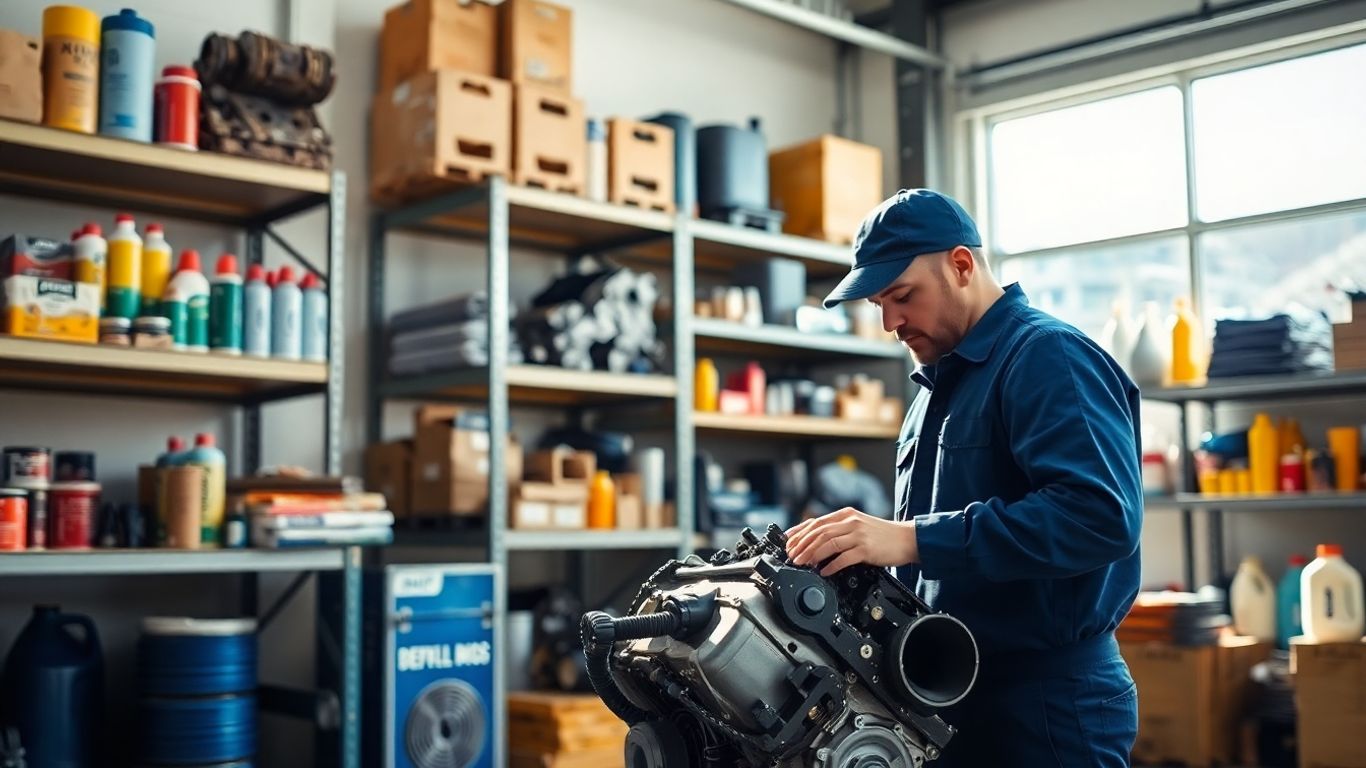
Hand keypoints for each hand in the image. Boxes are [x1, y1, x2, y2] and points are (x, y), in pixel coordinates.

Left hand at [784, 508, 918, 576]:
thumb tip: (816, 541)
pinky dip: (831, 565)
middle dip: (802, 545)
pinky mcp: (866, 549)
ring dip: (812, 554)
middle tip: (791, 555)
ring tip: (802, 563)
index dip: (799, 532)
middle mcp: (851, 522)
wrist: (907, 539)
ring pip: (828, 543)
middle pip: (819, 532)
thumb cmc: (883, 535)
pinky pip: (843, 558)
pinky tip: (823, 571)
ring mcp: (858, 535)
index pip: (816, 522)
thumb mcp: (859, 525)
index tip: (788, 542)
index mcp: (846, 515)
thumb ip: (840, 530)